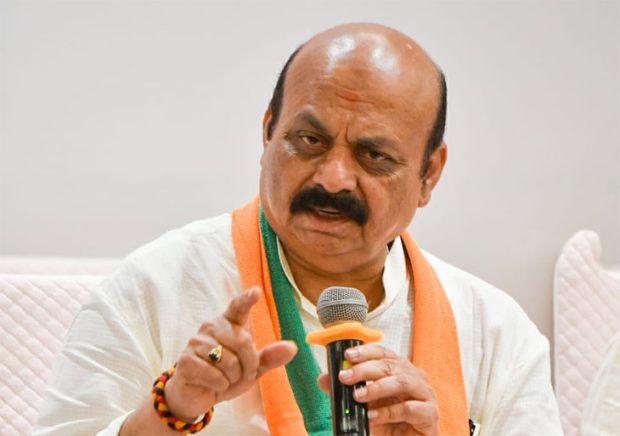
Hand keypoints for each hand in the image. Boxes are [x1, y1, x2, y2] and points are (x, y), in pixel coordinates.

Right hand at [165, 287, 297, 420]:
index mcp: (229, 324)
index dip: (247, 299)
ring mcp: (196, 342)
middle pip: (243, 341)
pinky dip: (219, 385)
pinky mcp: (186, 360)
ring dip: (232, 378)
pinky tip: (211, 383)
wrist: (197, 395)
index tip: (256, 292)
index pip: (238, 307)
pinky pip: (215, 375)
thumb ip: (269, 357)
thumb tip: (293, 347)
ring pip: (229, 361)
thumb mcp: (252, 369)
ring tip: (223, 378)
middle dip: (248, 365)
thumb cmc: (226, 376)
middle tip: (239, 374)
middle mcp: (211, 327)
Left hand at [318, 344, 437, 435]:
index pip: (383, 352)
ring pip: (401, 382)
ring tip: (357, 396)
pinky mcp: (430, 415)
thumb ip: (344, 391)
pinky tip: (372, 417)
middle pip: (390, 365)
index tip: (347, 356)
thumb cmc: (386, 422)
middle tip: (345, 377)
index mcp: (400, 369)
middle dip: (364, 369)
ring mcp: (425, 395)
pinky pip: (409, 409)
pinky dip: (388, 412)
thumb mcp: (362, 405)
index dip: (366, 351)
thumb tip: (323, 378)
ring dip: (376, 387)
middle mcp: (415, 377)